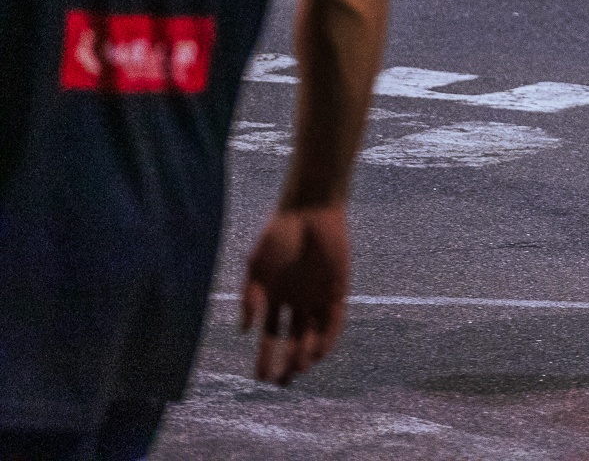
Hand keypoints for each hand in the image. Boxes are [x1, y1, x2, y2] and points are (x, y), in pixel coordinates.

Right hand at [240, 205, 350, 385]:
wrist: (309, 211)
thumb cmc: (278, 235)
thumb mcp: (255, 269)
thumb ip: (249, 298)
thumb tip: (245, 331)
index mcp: (276, 298)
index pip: (270, 336)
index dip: (265, 357)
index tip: (258, 378)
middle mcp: (297, 302)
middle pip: (292, 340)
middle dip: (287, 363)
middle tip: (281, 383)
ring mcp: (318, 297)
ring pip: (313, 334)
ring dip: (306, 354)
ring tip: (297, 370)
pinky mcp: (337, 290)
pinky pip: (333, 321)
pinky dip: (326, 338)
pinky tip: (317, 353)